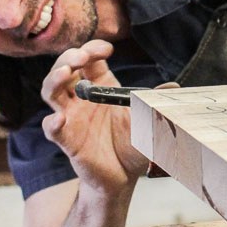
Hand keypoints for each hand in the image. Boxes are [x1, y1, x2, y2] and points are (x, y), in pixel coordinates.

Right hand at [40, 40, 146, 196]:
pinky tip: (59, 119)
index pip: (90, 59)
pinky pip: (52, 129)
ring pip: (51, 92)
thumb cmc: (134, 143)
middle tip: (81, 57)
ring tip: (65, 73)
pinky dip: (52, 123)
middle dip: (69, 58)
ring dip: (54, 79)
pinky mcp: (67, 140)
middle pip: (65, 69)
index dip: (93, 49)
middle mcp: (82, 98)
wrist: (126, 176)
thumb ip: (157, 102)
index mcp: (101, 86)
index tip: (107, 50)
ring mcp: (72, 117)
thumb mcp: (149, 119)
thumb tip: (175, 88)